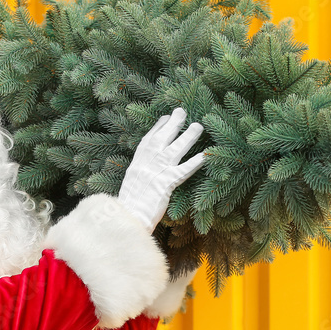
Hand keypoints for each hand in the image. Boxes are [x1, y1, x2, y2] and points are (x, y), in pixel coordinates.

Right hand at [118, 108, 208, 231]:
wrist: (126, 218)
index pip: (149, 140)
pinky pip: (183, 170)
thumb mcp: (131, 183)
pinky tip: (204, 155)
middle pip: (162, 138)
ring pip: (175, 149)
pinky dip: (194, 162)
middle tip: (182, 111)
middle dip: (173, 124)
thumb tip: (147, 169)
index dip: (158, 127)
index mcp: (137, 163)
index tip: (166, 117)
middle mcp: (146, 163)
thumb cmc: (128, 206)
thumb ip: (140, 172)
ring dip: (187, 137)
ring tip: (198, 126)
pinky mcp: (166, 184)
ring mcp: (156, 172)